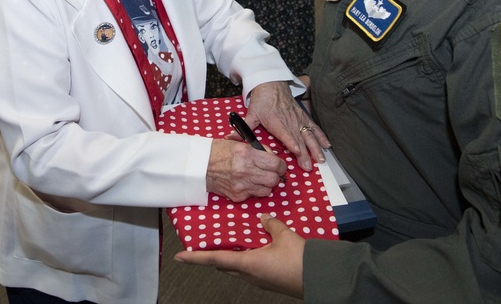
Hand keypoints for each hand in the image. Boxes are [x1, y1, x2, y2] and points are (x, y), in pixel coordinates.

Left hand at [174, 213, 304, 298]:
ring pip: (237, 268)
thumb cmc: (300, 260)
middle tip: (206, 245)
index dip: (195, 258)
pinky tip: (254, 249)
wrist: (320, 278)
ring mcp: (259, 280)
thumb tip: (263, 219)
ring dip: (231, 257)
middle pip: (224, 265)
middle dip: (213, 256)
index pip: (214, 259)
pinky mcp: (269, 281)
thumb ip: (270, 224)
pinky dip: (246, 259)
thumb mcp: (284, 235)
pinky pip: (251, 269)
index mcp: (248, 264)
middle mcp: (250, 275)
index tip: (180, 257)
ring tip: (229, 243)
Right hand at [206, 139, 285, 201]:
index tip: (279, 165)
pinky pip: (254, 195)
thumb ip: (259, 151)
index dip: (281, 166)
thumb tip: (273, 158)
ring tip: (258, 178)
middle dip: (275, 176)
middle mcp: (245, 170)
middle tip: (270, 172)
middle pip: (274, 179)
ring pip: (267, 190)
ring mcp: (241, 185)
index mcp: (246, 154)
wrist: (200, 166)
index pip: (276, 164)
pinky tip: (246, 183)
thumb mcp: (239, 144)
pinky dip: (254, 190)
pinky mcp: (237, 196)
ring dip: (266, 185)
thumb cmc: (219, 151)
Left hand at [247, 81, 328, 171]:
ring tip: (321, 160)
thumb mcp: (251, 113)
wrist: (271, 83)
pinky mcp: (304, 116)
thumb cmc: (262, 100)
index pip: (286, 135)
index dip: (292, 144)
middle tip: (309, 167)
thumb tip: (230, 138)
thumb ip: (244, 127)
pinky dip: (321, 136)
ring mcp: (299, 119)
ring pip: (309, 135)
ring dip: (316, 148)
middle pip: (300, 139)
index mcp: (278, 122)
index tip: (297, 153)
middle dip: (305, 154)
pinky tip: (327, 145)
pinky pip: (314, 127)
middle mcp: (291, 122)